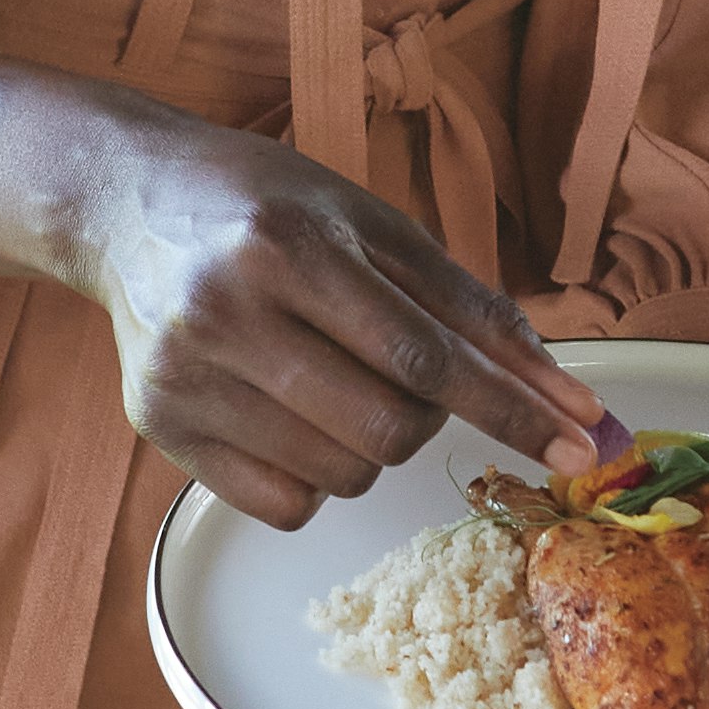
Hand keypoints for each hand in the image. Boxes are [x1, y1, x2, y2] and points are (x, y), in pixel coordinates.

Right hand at [0, 47, 605, 526]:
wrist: (126, 202)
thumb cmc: (268, 206)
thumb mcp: (374, 227)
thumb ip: (472, 311)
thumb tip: (564, 398)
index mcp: (290, 248)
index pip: (426, 358)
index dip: (512, 410)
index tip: (582, 447)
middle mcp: (229, 314)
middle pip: (388, 430)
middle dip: (425, 418)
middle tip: (397, 369)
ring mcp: (187, 378)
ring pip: (342, 476)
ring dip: (370, 444)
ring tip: (333, 377)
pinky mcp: (160, 426)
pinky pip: (287, 505)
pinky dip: (316, 476)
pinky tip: (290, 412)